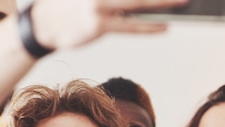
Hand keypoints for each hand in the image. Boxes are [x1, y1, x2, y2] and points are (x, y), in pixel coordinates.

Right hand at [32, 0, 188, 50]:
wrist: (42, 24)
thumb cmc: (67, 4)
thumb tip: (139, 0)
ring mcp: (99, 5)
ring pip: (138, 2)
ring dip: (163, 1)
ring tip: (182, 1)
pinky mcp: (99, 25)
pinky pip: (130, 26)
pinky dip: (149, 26)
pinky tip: (165, 25)